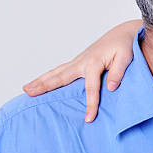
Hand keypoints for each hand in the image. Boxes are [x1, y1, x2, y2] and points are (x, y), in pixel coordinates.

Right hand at [23, 20, 141, 121]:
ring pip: (57, 72)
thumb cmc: (126, 46)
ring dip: (41, 80)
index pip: (91, 88)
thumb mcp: (126, 57)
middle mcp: (82, 62)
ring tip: (26, 89)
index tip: (89, 119)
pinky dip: (50, 76)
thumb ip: (118, 72)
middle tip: (28, 94)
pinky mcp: (79, 62)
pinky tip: (42, 83)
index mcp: (94, 63)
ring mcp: (79, 61)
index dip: (91, 104)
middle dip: (44, 86)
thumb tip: (110, 87)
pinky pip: (61, 71)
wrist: (123, 34)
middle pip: (60, 77)